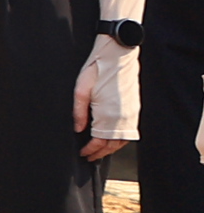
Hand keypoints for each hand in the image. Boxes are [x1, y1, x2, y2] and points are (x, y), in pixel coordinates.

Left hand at [78, 34, 140, 159]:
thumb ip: (78, 112)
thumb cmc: (98, 69)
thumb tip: (78, 129)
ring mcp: (131, 114)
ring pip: (123, 140)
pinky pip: (130, 131)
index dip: (91, 150)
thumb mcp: (81, 89)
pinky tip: (112, 139)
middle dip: (100, 153)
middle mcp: (123, 117)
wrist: (118, 56)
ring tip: (100, 151)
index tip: (83, 153)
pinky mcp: (135, 109)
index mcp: (108, 114)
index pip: (100, 141)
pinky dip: (120, 139)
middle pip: (113, 144)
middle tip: (90, 157)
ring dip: (111, 148)